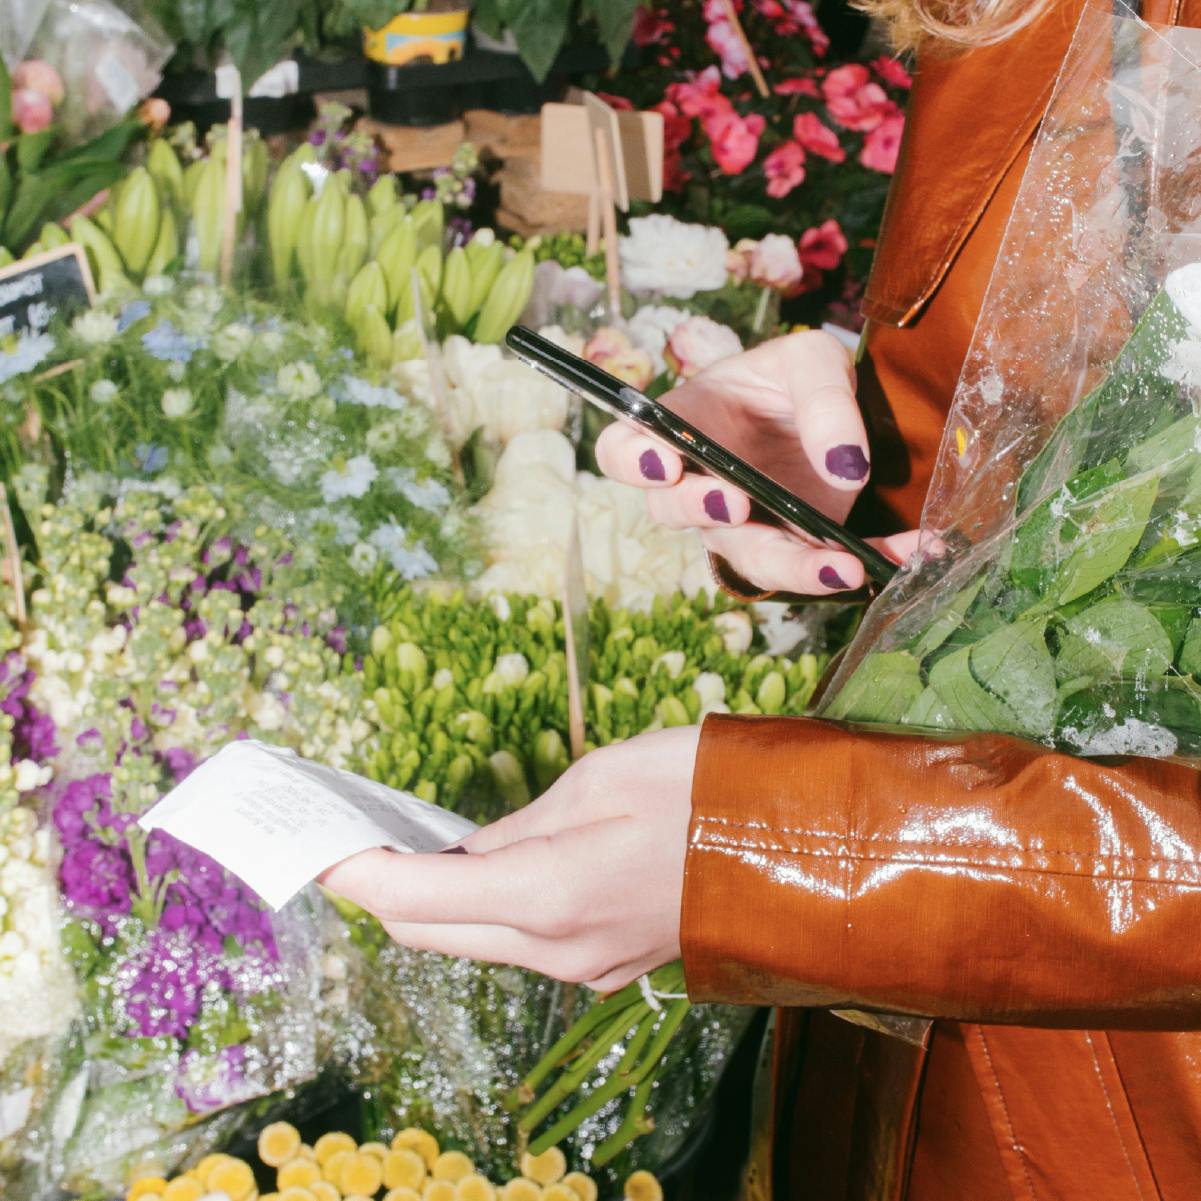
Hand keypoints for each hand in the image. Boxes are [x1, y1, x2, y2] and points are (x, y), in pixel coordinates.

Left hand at [320, 727, 697, 991]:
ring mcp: (588, 971)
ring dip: (434, 902)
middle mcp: (559, 952)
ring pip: (476, 942)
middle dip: (381, 892)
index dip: (352, 873)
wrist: (805, 843)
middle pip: (431, 934)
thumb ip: (517, 828)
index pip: (411, 900)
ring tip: (413, 842)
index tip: (315, 843)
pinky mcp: (610, 969)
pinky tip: (485, 867)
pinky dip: (487, 910)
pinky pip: (524, 944)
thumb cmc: (705, 786)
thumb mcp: (600, 778)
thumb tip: (461, 856)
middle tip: (353, 837)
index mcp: (549, 895)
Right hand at [596, 330, 919, 594]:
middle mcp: (699, 487)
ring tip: (842, 566)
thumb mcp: (811, 360)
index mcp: (682, 428)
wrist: (827, 413)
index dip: (632, 461)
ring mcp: (744, 527)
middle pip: (676, 514)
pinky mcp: (794, 547)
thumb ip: (822, 397)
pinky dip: (871, 562)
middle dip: (701, 512)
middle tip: (734, 501)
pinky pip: (824, 566)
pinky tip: (913, 551)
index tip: (663, 461)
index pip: (624, 450)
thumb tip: (844, 465)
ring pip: (749, 559)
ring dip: (792, 568)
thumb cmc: (790, 381)